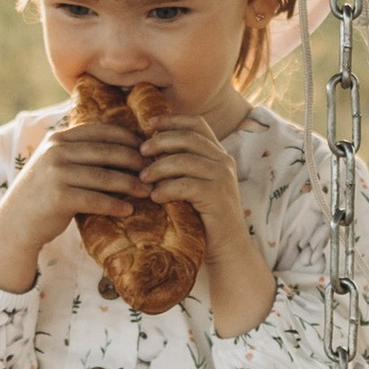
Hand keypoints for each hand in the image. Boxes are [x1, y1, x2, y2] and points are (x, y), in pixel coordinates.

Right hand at [0, 109, 141, 292]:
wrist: (16, 222)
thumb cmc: (44, 194)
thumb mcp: (57, 165)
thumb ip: (81, 153)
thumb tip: (124, 149)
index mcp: (59, 139)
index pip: (100, 131)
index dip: (127, 138)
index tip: (147, 148)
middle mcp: (56, 152)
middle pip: (106, 152)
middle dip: (134, 160)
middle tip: (154, 170)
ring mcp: (56, 173)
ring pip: (104, 176)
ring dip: (130, 184)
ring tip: (148, 191)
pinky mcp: (59, 197)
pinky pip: (95, 200)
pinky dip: (114, 205)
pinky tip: (129, 209)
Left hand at [134, 110, 249, 254]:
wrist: (228, 248)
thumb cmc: (204, 217)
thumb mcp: (194, 184)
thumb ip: (180, 166)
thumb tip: (148, 149)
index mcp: (218, 154)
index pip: (197, 124)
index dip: (172, 120)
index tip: (149, 124)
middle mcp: (224, 161)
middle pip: (189, 137)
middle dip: (161, 141)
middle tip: (141, 152)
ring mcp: (223, 177)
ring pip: (186, 160)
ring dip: (159, 167)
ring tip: (143, 178)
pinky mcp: (218, 196)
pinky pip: (187, 185)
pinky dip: (167, 189)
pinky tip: (155, 197)